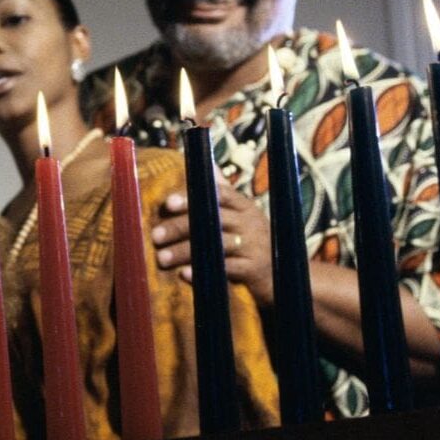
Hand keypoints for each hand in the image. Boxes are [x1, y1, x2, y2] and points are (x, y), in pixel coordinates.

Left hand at [150, 181, 274, 307]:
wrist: (283, 271)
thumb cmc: (253, 239)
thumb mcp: (243, 213)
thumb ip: (224, 191)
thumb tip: (208, 165)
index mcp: (244, 206)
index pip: (218, 196)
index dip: (192, 198)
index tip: (168, 203)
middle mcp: (250, 223)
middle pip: (212, 220)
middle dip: (180, 227)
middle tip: (155, 236)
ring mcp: (254, 246)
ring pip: (216, 245)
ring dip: (185, 252)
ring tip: (161, 259)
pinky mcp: (254, 269)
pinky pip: (227, 269)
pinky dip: (204, 271)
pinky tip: (184, 274)